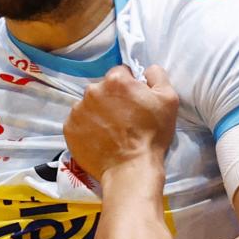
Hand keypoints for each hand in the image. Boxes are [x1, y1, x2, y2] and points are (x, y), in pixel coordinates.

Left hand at [64, 65, 177, 179]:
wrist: (130, 169)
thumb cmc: (152, 134)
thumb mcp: (168, 100)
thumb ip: (157, 76)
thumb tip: (147, 69)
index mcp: (115, 80)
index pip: (120, 73)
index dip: (129, 86)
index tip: (133, 102)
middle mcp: (92, 90)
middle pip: (102, 88)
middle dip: (111, 99)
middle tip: (123, 119)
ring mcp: (77, 110)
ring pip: (89, 105)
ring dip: (98, 113)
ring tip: (111, 131)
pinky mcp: (69, 128)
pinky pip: (78, 122)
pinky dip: (87, 128)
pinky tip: (100, 139)